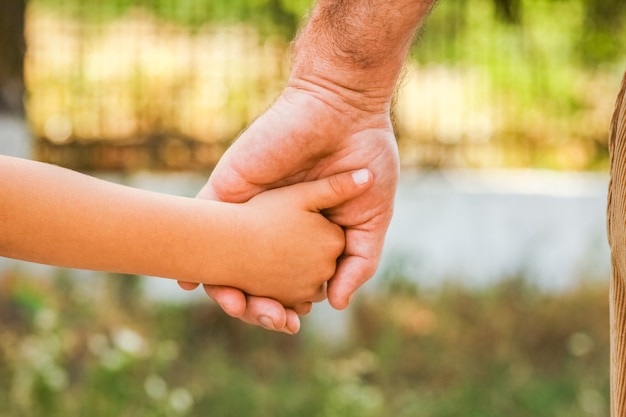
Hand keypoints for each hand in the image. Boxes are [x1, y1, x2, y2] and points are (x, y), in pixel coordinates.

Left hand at [181, 84, 398, 332]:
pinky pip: (202, 220)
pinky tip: (188, 282)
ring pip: (225, 255)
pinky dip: (192, 251)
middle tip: (265, 319)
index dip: (287, 304)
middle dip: (255, 302)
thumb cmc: (366, 160)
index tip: (290, 322)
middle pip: (254, 274)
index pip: (289, 280)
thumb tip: (337, 304)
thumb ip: (359, 262)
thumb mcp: (372, 219)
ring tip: (233, 306)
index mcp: (306, 235)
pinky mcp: (231, 186)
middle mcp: (274, 225)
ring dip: (223, 285)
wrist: (345, 109)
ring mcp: (250, 207)